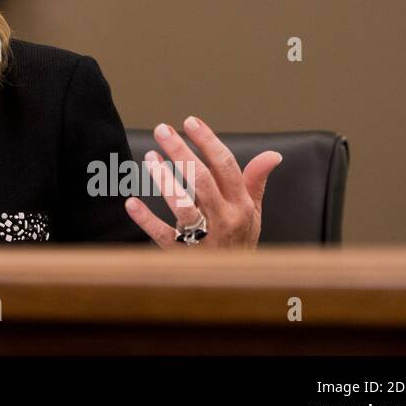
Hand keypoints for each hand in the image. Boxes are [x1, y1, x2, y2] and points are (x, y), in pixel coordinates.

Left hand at [123, 116, 281, 248]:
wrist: (235, 284)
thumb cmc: (240, 240)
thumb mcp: (253, 211)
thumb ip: (256, 180)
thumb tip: (273, 154)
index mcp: (240, 205)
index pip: (226, 166)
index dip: (208, 141)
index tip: (189, 121)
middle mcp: (224, 219)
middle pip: (202, 180)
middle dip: (181, 152)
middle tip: (161, 130)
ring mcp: (204, 238)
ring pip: (183, 206)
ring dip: (165, 180)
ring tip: (150, 158)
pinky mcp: (183, 254)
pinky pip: (163, 235)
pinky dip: (146, 219)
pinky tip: (131, 203)